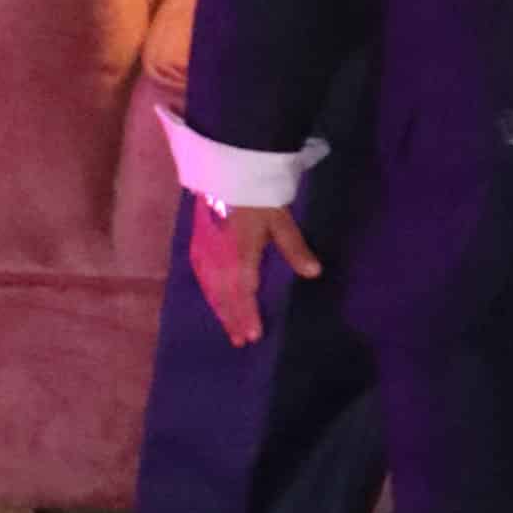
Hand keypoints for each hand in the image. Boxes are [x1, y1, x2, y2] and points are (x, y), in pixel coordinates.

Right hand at [189, 198, 324, 348]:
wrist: (228, 171)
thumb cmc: (258, 196)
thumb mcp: (281, 219)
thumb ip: (294, 247)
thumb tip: (314, 272)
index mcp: (240, 253)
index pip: (244, 291)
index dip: (248, 314)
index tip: (254, 335)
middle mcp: (220, 257)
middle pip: (225, 295)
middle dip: (233, 319)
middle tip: (241, 341)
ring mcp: (206, 252)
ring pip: (211, 289)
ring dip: (220, 310)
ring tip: (229, 330)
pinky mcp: (198, 245)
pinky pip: (201, 277)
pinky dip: (208, 294)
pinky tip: (213, 302)